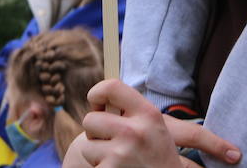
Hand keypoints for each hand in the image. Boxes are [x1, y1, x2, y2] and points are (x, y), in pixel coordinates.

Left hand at [74, 79, 240, 166]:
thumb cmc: (159, 156)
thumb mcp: (155, 126)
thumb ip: (133, 110)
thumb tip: (101, 97)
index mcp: (148, 114)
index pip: (111, 87)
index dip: (97, 93)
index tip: (98, 106)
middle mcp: (134, 132)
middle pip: (90, 119)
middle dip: (95, 132)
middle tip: (110, 140)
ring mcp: (120, 154)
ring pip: (87, 147)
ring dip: (97, 154)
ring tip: (118, 159)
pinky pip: (92, 166)